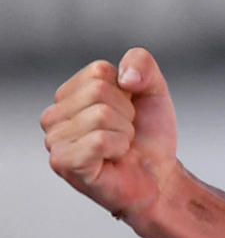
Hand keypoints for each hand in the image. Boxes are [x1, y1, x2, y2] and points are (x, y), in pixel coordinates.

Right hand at [41, 48, 180, 224]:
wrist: (158, 174)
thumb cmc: (148, 134)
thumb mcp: (154, 88)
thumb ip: (141, 63)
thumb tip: (125, 77)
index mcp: (70, 94)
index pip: (99, 71)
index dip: (127, 89)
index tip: (129, 110)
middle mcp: (54, 116)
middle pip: (98, 90)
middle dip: (126, 112)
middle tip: (125, 132)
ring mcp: (54, 141)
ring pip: (100, 115)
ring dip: (124, 132)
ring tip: (120, 146)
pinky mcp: (63, 163)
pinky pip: (99, 140)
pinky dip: (118, 147)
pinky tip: (113, 158)